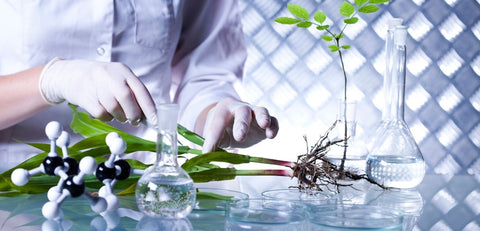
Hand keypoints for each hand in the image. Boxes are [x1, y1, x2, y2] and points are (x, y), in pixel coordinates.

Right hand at [39, 58, 156, 124]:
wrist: (69, 74)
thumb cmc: (101, 80)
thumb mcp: (119, 79)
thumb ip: (133, 94)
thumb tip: (148, 115)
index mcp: (123, 70)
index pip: (140, 90)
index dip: (150, 107)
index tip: (156, 121)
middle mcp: (110, 75)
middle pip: (127, 98)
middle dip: (133, 114)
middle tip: (134, 120)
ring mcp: (96, 85)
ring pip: (114, 108)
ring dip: (119, 117)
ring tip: (117, 114)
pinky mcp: (85, 97)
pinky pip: (101, 114)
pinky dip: (107, 118)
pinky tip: (104, 111)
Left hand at [201, 98, 278, 152]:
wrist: (233, 122)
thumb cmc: (222, 129)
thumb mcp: (212, 136)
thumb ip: (208, 145)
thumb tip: (204, 158)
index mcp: (223, 110)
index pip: (217, 122)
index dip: (213, 137)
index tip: (209, 151)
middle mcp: (240, 108)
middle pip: (242, 111)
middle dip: (242, 123)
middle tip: (240, 137)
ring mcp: (255, 113)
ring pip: (261, 111)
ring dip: (263, 117)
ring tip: (264, 126)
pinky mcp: (267, 122)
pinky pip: (273, 121)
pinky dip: (274, 127)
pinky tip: (271, 136)